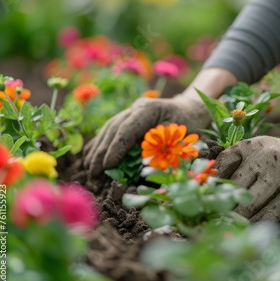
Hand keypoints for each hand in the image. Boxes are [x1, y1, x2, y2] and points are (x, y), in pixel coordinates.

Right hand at [84, 95, 209, 178]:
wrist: (190, 110)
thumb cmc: (190, 126)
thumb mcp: (182, 137)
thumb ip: (163, 150)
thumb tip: (144, 169)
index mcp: (149, 109)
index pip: (127, 129)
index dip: (115, 148)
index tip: (107, 166)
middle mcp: (136, 107)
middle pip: (113, 129)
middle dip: (101, 152)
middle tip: (93, 173)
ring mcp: (131, 111)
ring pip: (109, 129)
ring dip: (97, 148)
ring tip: (89, 168)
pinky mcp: (129, 117)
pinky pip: (111, 130)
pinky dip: (100, 143)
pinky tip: (90, 156)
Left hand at [213, 134, 279, 221]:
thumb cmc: (272, 153)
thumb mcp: (252, 146)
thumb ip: (229, 158)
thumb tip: (207, 179)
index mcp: (254, 146)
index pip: (225, 166)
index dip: (213, 183)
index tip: (205, 194)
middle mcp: (268, 161)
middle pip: (236, 189)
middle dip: (222, 202)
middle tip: (212, 212)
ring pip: (250, 206)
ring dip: (236, 216)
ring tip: (226, 221)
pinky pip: (267, 216)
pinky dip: (254, 222)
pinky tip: (246, 224)